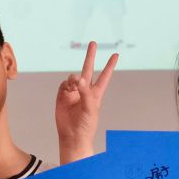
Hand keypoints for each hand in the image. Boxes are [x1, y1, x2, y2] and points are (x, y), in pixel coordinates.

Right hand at [55, 42, 117, 162]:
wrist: (72, 135)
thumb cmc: (86, 125)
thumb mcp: (90, 108)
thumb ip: (85, 92)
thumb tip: (79, 79)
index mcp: (96, 93)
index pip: (104, 76)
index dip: (109, 66)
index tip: (115, 55)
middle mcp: (85, 90)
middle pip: (88, 69)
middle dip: (90, 56)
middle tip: (93, 43)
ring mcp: (73, 92)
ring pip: (74, 77)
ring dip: (75, 78)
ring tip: (75, 83)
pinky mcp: (63, 95)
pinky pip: (64, 84)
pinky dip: (67, 84)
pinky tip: (69, 88)